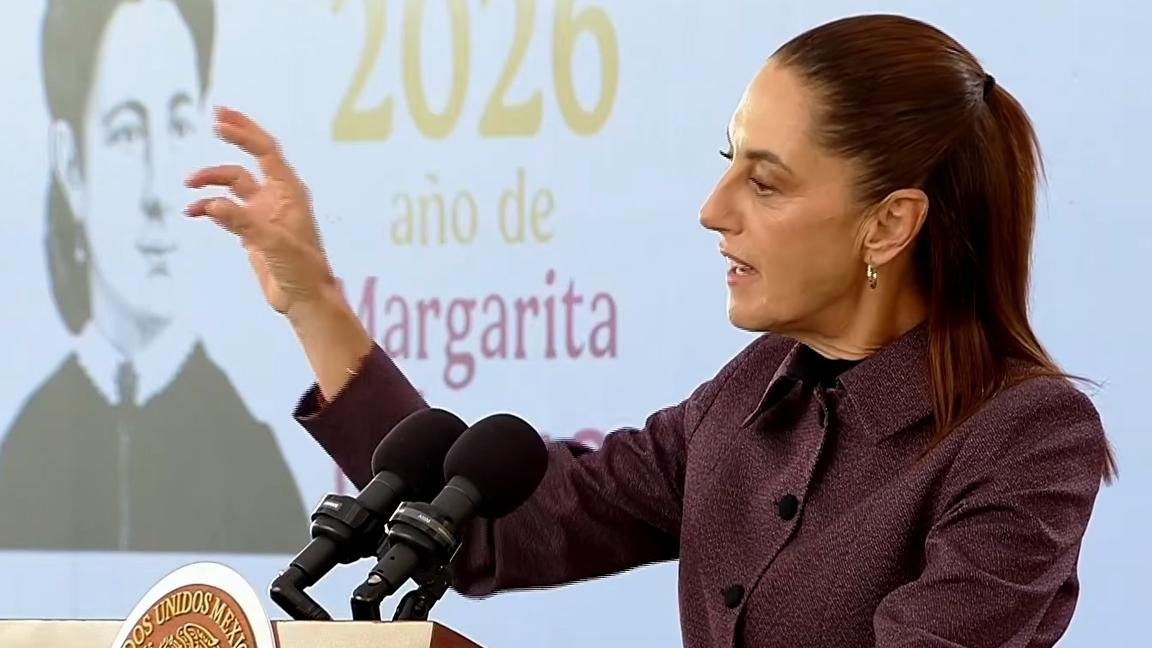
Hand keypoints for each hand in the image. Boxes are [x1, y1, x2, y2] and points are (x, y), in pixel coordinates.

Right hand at [185, 106, 334, 315]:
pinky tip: (193, 212)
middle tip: (214, 117)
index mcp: (289, 192)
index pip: (266, 152)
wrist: (304, 299)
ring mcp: (263, 212)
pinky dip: (209, 207)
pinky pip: (225, 209)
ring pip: (233, 185)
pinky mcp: (252, 230)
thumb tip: (210, 205)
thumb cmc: (301, 270)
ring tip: (188, 185)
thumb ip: (242, 223)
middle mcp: (276, 197)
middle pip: (251, 158)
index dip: (244, 134)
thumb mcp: (273, 245)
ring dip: (211, 181)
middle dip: (235, 137)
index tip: (219, 121)